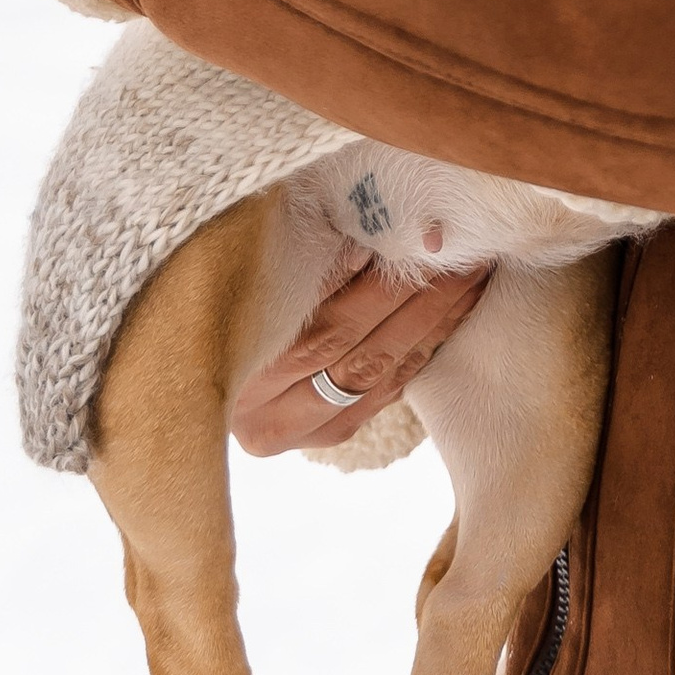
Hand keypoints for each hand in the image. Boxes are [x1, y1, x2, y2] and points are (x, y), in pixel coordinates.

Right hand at [231, 252, 492, 455]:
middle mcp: (268, 420)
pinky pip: (392, 388)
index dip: (389, 287)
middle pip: (366, 356)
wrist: (199, 363)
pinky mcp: (332, 435)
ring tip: (474, 277)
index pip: (333, 329)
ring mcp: (303, 434)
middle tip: (470, 256)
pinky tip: (455, 310)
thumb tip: (374, 239)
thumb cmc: (228, 297)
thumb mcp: (258, 275)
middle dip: (428, 303)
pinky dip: (427, 347)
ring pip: (386, 377)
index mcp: (241, 377)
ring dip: (438, 323)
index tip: (433, 243)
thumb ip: (311, 263)